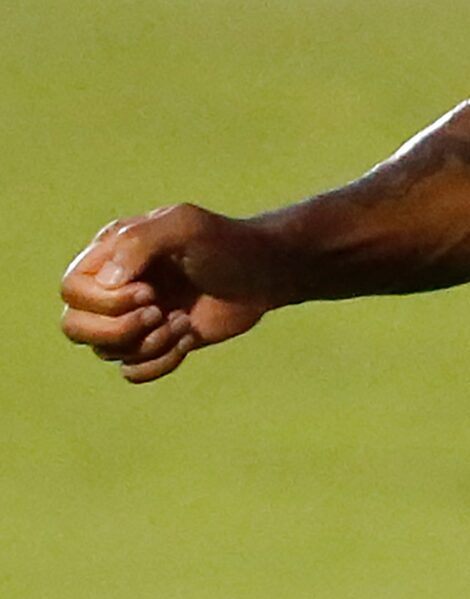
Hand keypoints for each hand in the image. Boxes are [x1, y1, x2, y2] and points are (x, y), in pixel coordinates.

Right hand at [60, 206, 276, 383]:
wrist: (268, 272)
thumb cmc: (227, 244)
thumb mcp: (186, 226)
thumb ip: (140, 241)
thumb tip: (107, 281)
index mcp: (111, 255)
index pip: (72, 289)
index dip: (104, 300)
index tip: (149, 290)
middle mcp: (114, 288)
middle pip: (74, 326)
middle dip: (117, 329)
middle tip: (159, 312)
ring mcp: (134, 317)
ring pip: (105, 351)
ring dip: (148, 344)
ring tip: (183, 322)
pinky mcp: (157, 342)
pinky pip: (131, 371)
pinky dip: (158, 363)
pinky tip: (188, 338)